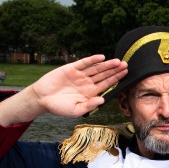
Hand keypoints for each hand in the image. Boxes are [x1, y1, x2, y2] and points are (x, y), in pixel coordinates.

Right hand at [0, 55, 127, 125]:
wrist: (42, 99)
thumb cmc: (59, 107)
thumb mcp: (75, 110)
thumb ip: (89, 105)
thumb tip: (102, 100)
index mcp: (90, 92)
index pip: (106, 84)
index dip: (115, 79)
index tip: (126, 75)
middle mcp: (87, 82)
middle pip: (104, 75)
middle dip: (115, 70)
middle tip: (126, 65)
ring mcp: (79, 75)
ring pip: (96, 68)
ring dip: (107, 65)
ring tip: (118, 61)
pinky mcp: (71, 69)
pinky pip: (84, 63)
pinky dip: (92, 60)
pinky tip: (101, 57)